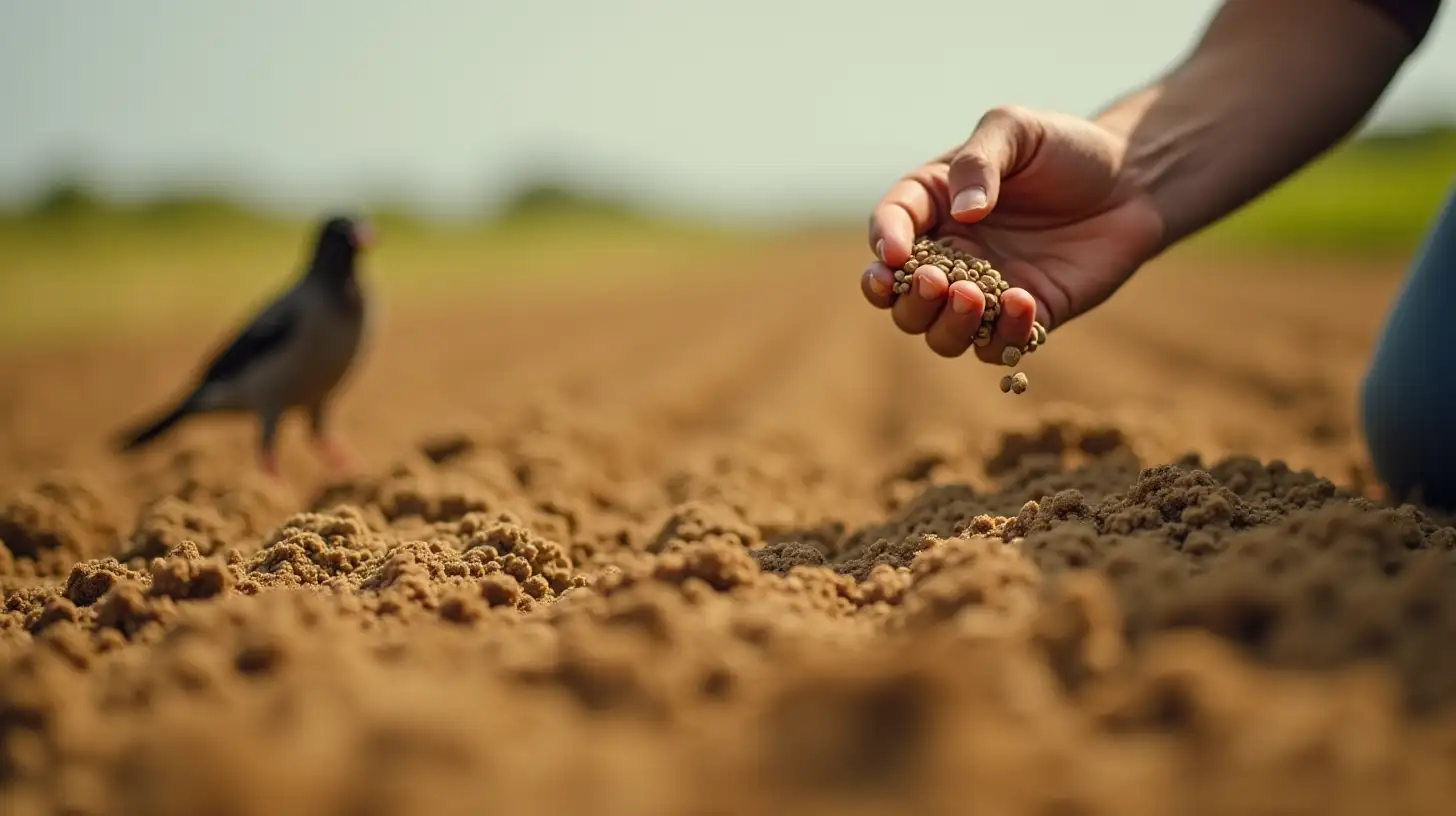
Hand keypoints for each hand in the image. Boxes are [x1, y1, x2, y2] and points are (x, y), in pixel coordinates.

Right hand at [860, 105, 1165, 361]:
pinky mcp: (1024, 318)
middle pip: (900, 296)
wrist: (1131, 180)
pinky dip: (1001, 335)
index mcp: (933, 204)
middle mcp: (950, 254)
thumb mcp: (1016, 130)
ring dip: (945, 324)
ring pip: (938, 332)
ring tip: (971, 297)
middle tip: (935, 280)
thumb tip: (963, 212)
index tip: (896, 254)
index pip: (890, 225)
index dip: (884, 242)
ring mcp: (983, 292)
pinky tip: (1022, 304)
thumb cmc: (1064, 147)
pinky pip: (997, 346)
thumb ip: (980, 161)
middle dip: (907, 296)